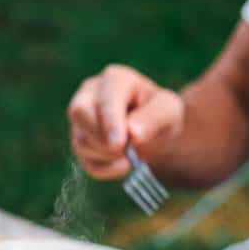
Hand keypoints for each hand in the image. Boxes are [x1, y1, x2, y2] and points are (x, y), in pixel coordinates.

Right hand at [67, 64, 184, 179]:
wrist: (153, 131)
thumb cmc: (161, 114)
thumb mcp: (169, 112)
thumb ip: (154, 118)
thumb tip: (132, 133)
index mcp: (115, 79)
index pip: (104, 98)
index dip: (110, 122)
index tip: (120, 144)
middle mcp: (90, 94)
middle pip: (79, 113)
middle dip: (103, 139)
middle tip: (126, 151)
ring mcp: (80, 119)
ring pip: (80, 141)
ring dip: (108, 156)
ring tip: (130, 155)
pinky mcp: (79, 141)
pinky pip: (85, 163)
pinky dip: (106, 170)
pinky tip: (122, 163)